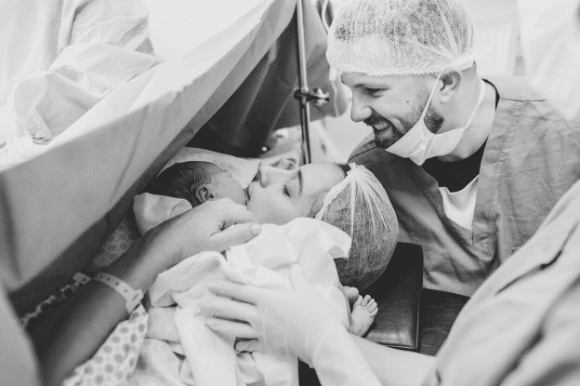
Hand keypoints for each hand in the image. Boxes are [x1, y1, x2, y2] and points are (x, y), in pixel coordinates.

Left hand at [150, 198, 260, 265]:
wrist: (164, 244)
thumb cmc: (190, 246)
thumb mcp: (216, 245)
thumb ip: (238, 235)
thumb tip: (257, 228)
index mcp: (221, 210)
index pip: (248, 214)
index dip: (254, 228)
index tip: (251, 241)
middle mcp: (216, 203)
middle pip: (240, 209)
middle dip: (245, 223)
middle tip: (242, 240)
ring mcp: (207, 205)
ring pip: (231, 208)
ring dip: (235, 220)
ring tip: (231, 237)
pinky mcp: (201, 210)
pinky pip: (221, 210)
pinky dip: (226, 219)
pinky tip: (220, 231)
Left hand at [199, 265, 344, 364]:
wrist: (321, 340)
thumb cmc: (316, 314)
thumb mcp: (306, 291)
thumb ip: (297, 279)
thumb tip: (295, 267)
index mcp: (267, 299)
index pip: (239, 291)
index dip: (223, 287)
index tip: (211, 285)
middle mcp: (259, 315)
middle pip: (231, 309)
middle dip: (214, 305)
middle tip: (200, 303)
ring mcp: (261, 332)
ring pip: (234, 327)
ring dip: (219, 324)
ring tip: (207, 321)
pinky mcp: (267, 345)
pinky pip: (249, 344)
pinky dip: (240, 343)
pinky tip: (234, 344)